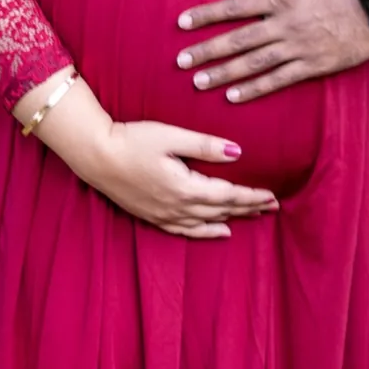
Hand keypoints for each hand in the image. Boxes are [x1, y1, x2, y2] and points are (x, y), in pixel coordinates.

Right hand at [19, 75, 277, 238]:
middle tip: (273, 206)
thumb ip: (205, 146)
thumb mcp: (171, 136)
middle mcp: (177, 207)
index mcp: (185, 187)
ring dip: (232, 218)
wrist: (95, 155)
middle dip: (248, 208)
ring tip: (254, 216)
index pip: (228, 196)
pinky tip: (219, 231)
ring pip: (207, 222)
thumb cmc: (132, 140)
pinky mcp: (152, 215)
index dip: (252, 197)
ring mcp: (164, 214)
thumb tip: (238, 152)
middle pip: (222, 210)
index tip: (273, 196)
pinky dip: (206, 232)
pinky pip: (186, 230)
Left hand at [176, 0, 368, 103]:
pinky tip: (234, 96)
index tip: (182, 22)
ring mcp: (298, 46)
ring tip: (199, 82)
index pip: (234, 7)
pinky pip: (278, 80)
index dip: (206, 15)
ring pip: (253, 63)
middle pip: (237, 39)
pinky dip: (255, 88)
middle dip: (206, 50)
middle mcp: (283, 23)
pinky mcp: (313, 65)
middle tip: (181, 61)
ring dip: (223, 73)